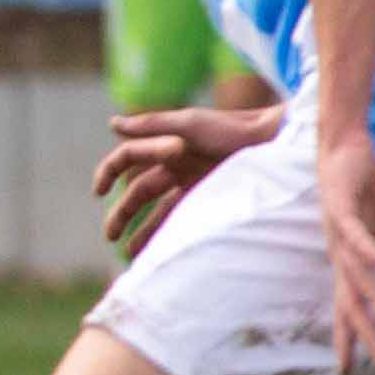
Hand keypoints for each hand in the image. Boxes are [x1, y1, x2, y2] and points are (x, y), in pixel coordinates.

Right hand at [88, 99, 277, 255]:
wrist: (276, 142)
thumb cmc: (233, 129)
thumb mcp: (189, 123)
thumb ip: (152, 125)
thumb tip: (112, 124)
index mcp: (166, 144)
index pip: (127, 158)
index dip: (108, 173)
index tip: (97, 192)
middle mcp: (175, 163)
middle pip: (139, 191)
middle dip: (122, 213)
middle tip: (109, 235)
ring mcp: (193, 182)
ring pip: (158, 209)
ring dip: (143, 229)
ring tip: (130, 252)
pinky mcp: (210, 197)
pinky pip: (183, 217)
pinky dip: (169, 232)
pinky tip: (160, 250)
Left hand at [307, 127, 374, 370]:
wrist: (351, 149)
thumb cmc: (372, 186)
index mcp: (352, 260)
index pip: (349, 305)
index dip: (349, 335)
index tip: (350, 371)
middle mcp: (341, 253)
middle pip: (349, 301)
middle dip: (361, 332)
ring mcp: (338, 233)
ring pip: (356, 274)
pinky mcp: (340, 210)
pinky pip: (356, 237)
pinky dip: (370, 253)